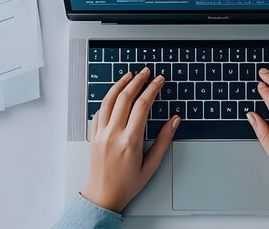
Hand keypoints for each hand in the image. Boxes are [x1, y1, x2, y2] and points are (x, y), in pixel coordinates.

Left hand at [81, 68, 180, 212]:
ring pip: (109, 100)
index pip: (142, 106)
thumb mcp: (152, 165)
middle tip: (147, 72)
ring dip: (120, 84)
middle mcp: (113, 134)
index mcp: (130, 141)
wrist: (103, 196)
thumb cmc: (128, 184)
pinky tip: (114, 94)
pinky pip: (99, 111)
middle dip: (138, 81)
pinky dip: (107, 99)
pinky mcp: (93, 136)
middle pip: (125, 98)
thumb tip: (175, 120)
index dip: (152, 89)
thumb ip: (164, 140)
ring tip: (129, 75)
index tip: (159, 81)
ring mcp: (101, 134)